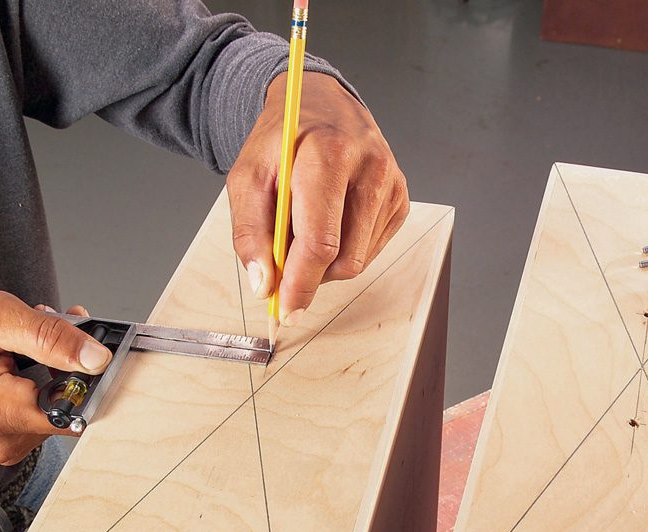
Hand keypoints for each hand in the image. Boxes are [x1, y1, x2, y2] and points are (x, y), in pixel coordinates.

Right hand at [0, 291, 107, 465]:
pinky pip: (41, 417)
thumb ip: (49, 337)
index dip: (88, 374)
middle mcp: (2, 440)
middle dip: (67, 367)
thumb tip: (96, 359)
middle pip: (69, 407)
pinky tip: (20, 363)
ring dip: (53, 375)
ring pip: (58, 411)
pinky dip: (40, 387)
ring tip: (22, 345)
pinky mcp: (6, 444)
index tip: (80, 342)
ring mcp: (4, 447)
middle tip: (45, 329)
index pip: (76, 406)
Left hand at [228, 72, 409, 324]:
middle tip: (284, 264)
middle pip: (343, 259)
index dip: (301, 283)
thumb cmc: (282, 142)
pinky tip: (330, 221)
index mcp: (329, 155)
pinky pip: (370, 250)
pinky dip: (344, 249)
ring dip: (325, 262)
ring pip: (358, 260)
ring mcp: (391, 184)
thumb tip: (264, 284)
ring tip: (305, 229)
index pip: (320, 241)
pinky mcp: (400, 198)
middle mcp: (370, 168)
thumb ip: (250, 232)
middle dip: (310, 275)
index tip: (285, 308)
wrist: (319, 105)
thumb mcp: (247, 177)